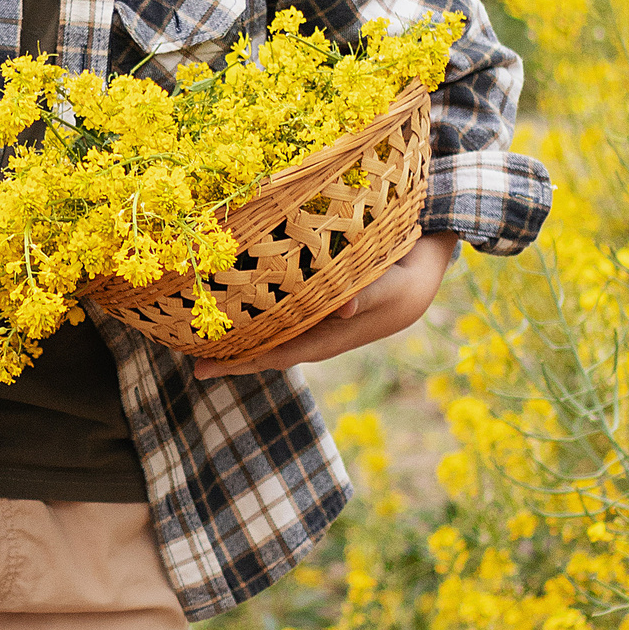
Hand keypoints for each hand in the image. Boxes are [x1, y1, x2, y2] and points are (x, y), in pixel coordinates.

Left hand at [189, 230, 459, 379]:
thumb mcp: (390, 281)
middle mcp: (325, 333)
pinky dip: (262, 320)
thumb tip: (342, 306)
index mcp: (334, 335)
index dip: (241, 361)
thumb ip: (365, 292)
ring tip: (211, 342)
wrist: (433, 261)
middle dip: (236, 358)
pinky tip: (244, 312)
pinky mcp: (327, 305)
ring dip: (246, 340)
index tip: (204, 368)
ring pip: (277, 336)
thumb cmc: (409, 271)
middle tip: (195, 365)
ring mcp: (325, 322)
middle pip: (272, 351)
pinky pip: (286, 319)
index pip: (277, 354)